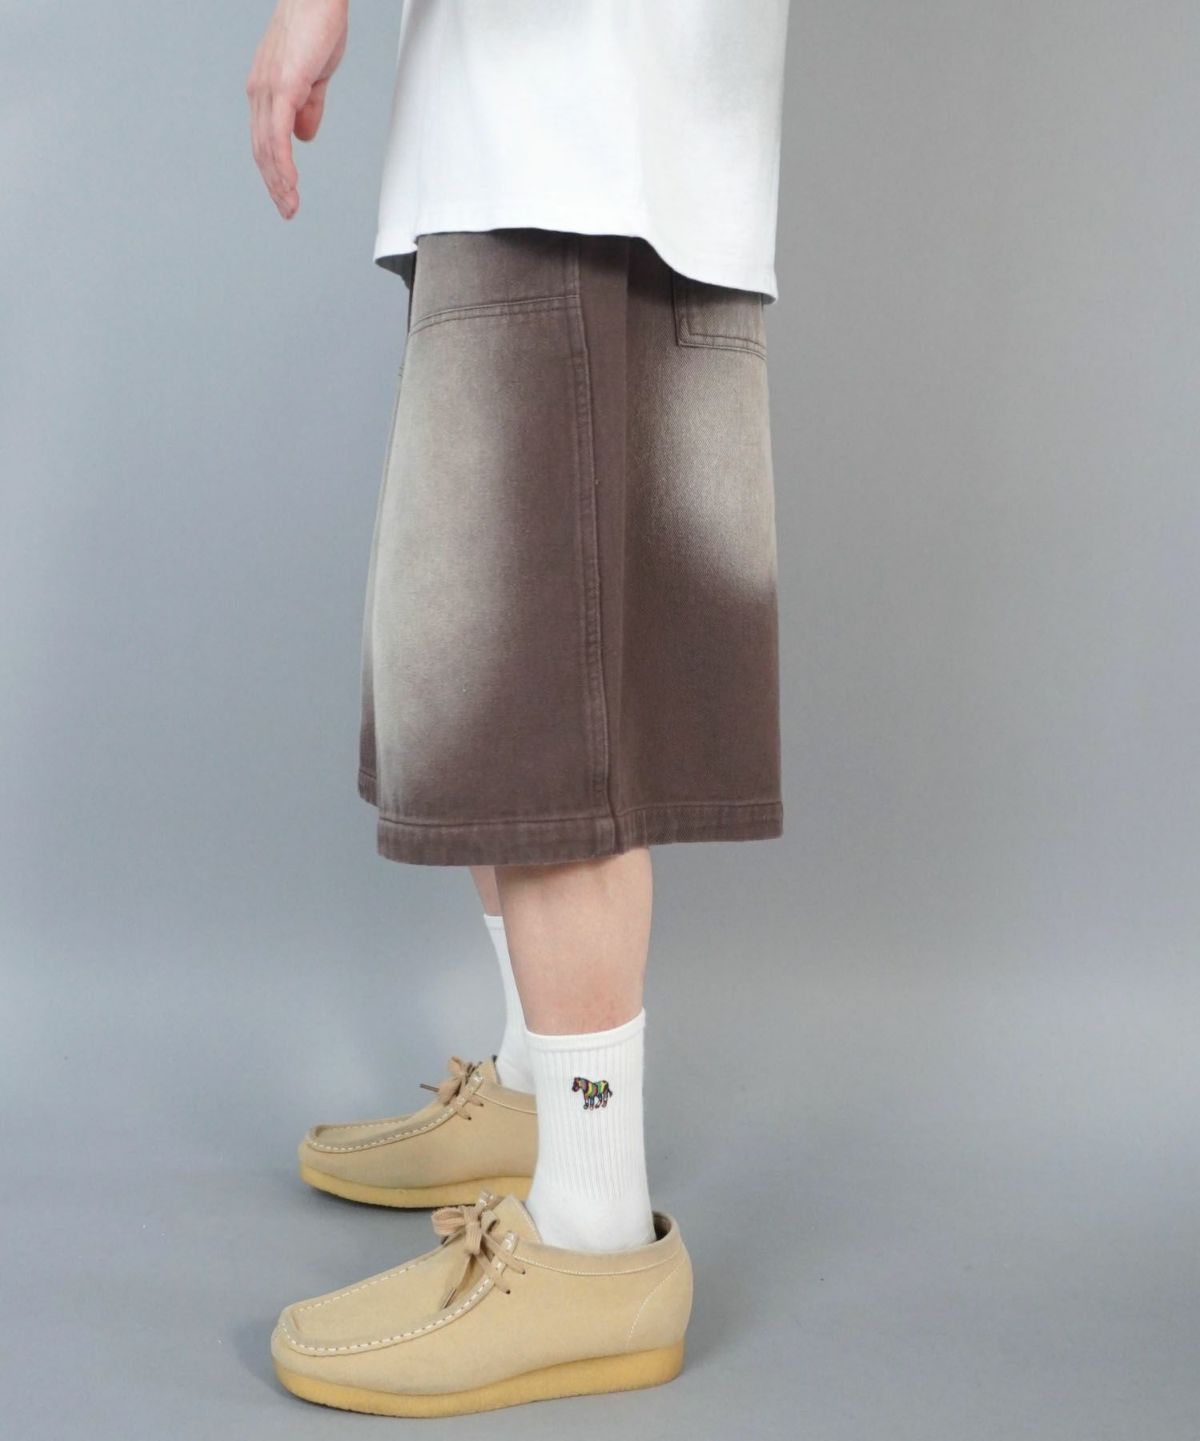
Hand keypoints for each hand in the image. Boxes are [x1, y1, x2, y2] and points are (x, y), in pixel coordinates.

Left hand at [245, 0, 348, 218]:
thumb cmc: (318, 25)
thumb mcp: (314, 76)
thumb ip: (309, 107)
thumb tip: (304, 136)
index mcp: (266, 89)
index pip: (266, 140)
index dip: (274, 171)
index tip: (286, 195)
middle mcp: (260, 91)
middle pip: (262, 150)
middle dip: (275, 185)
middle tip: (287, 211)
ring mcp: (268, 90)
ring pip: (267, 148)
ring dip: (278, 183)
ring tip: (289, 206)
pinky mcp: (282, 88)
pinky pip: (279, 136)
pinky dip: (283, 164)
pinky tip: (289, 184)